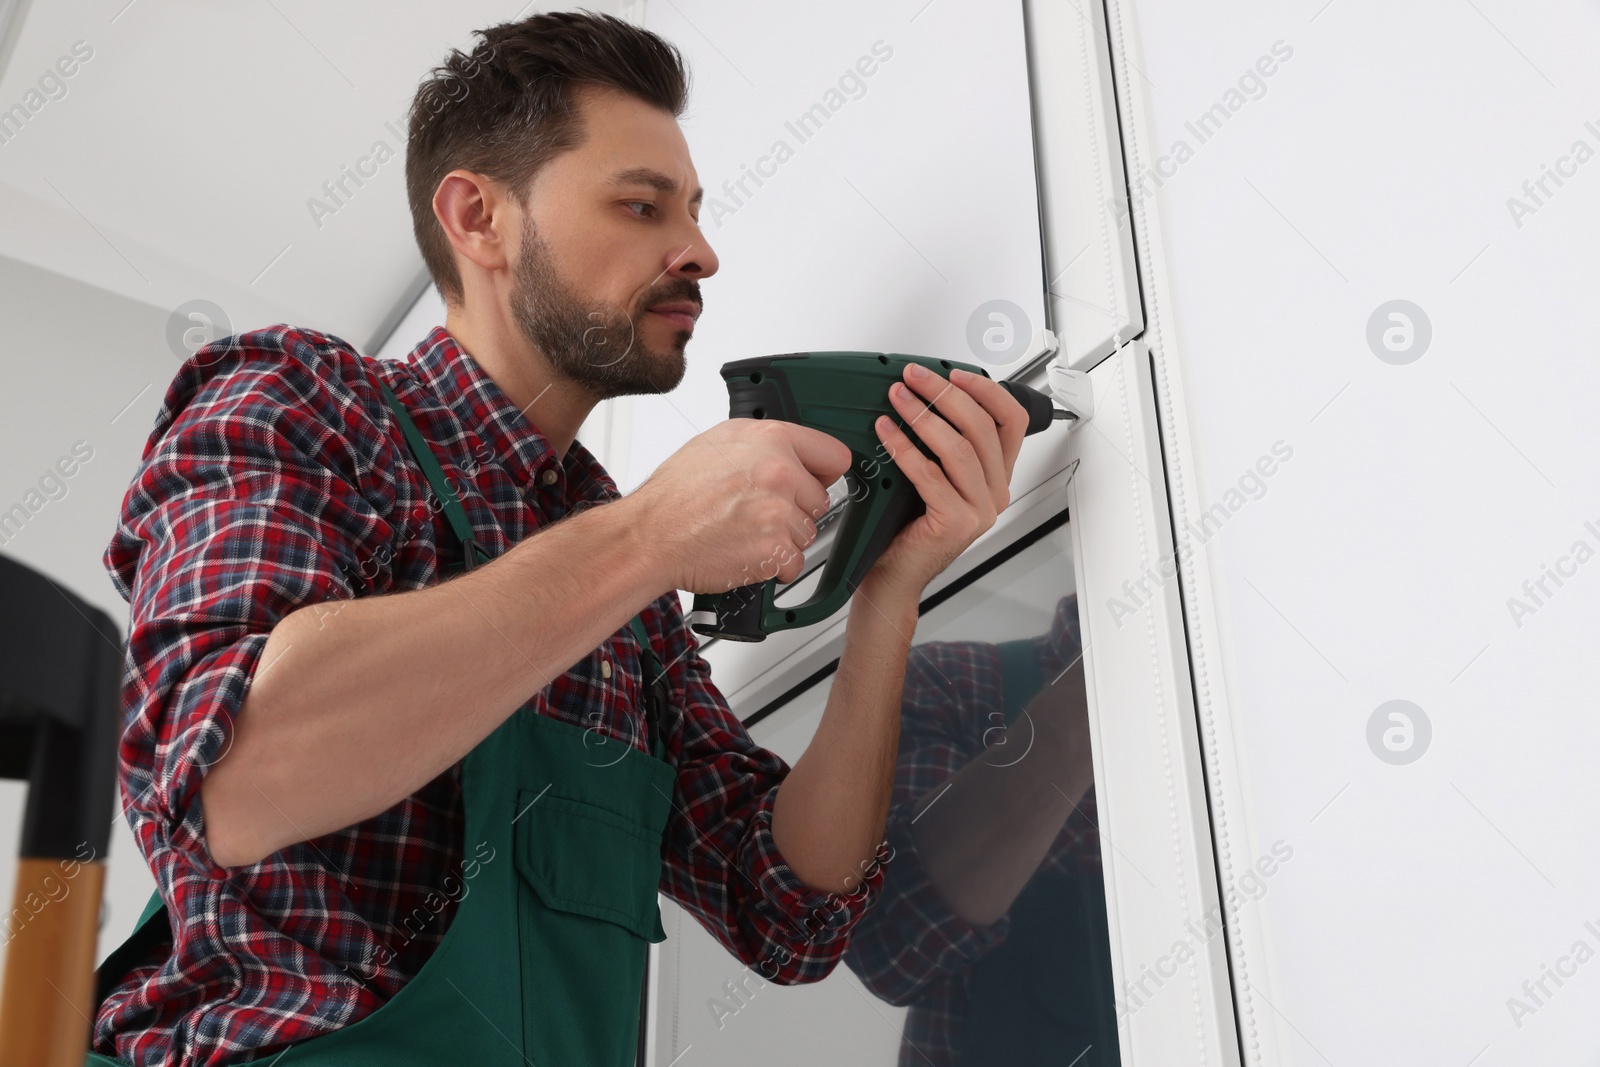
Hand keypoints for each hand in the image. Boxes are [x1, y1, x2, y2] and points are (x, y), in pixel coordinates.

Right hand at [630, 418, 851, 592]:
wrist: (651, 535)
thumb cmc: (675, 495)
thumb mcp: (717, 443)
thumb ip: (763, 445)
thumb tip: (793, 454)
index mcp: (769, 439)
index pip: (834, 455)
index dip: (822, 473)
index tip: (814, 482)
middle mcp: (778, 471)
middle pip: (820, 500)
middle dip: (795, 510)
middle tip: (756, 513)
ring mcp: (778, 511)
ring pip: (807, 533)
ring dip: (782, 539)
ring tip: (744, 532)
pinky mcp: (774, 548)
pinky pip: (793, 562)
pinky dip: (773, 566)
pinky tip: (745, 551)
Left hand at [859, 364, 1028, 600]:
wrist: (893, 574)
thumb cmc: (906, 525)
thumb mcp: (932, 474)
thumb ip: (940, 441)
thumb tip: (923, 393)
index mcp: (997, 476)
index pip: (1011, 421)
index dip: (986, 391)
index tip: (954, 373)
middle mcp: (996, 492)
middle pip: (982, 427)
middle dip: (945, 394)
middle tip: (913, 378)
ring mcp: (981, 510)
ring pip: (959, 448)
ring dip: (923, 416)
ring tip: (897, 398)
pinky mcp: (957, 523)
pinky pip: (930, 475)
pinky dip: (904, 448)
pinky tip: (885, 431)